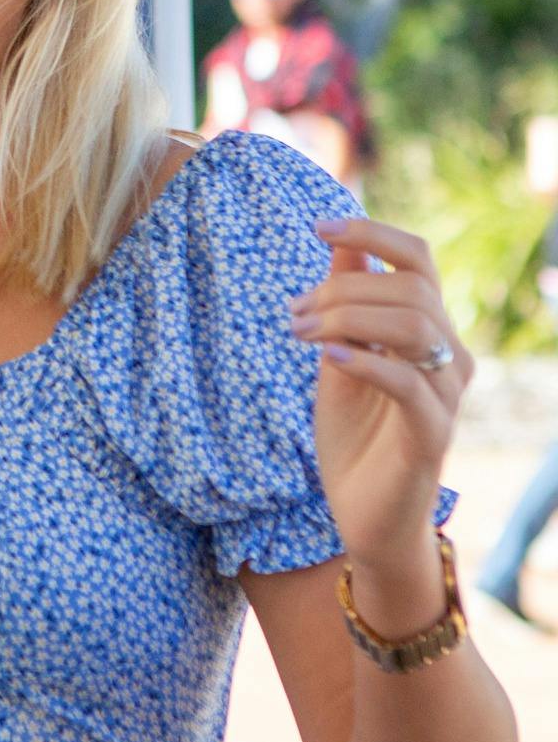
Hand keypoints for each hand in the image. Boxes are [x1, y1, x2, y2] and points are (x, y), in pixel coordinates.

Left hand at [288, 217, 471, 567]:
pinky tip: (328, 358)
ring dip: (348, 319)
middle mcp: (450, 357)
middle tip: (292, 316)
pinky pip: (410, 383)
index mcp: (428, 332)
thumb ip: (343, 304)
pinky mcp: (432, 432)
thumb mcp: (338, 357)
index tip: (317, 227)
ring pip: (416, 326)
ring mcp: (446, 394)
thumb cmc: (353, 436)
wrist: (363, 513)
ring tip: (299, 335)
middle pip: (412, 288)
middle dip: (343, 290)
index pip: (419, 260)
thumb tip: (337, 242)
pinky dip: (366, 361)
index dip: (372, 234)